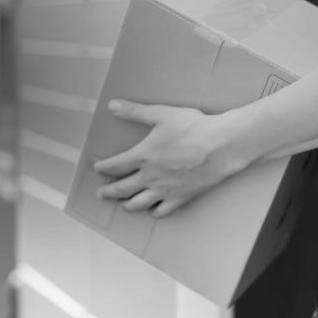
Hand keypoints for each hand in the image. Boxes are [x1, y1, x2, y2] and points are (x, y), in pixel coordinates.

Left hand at [94, 99, 250, 217]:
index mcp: (143, 156)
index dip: (103, 168)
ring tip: (123, 205)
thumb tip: (112, 106)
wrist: (220, 146)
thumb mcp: (162, 114)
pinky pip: (162, 210)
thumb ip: (136, 112)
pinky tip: (153, 209)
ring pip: (138, 203)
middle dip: (108, 192)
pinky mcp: (181, 197)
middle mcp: (150, 176)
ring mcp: (165, 190)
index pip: (115, 165)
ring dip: (127, 205)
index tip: (97, 169)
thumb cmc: (193, 128)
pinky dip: (154, 211)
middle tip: (101, 194)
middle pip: (122, 189)